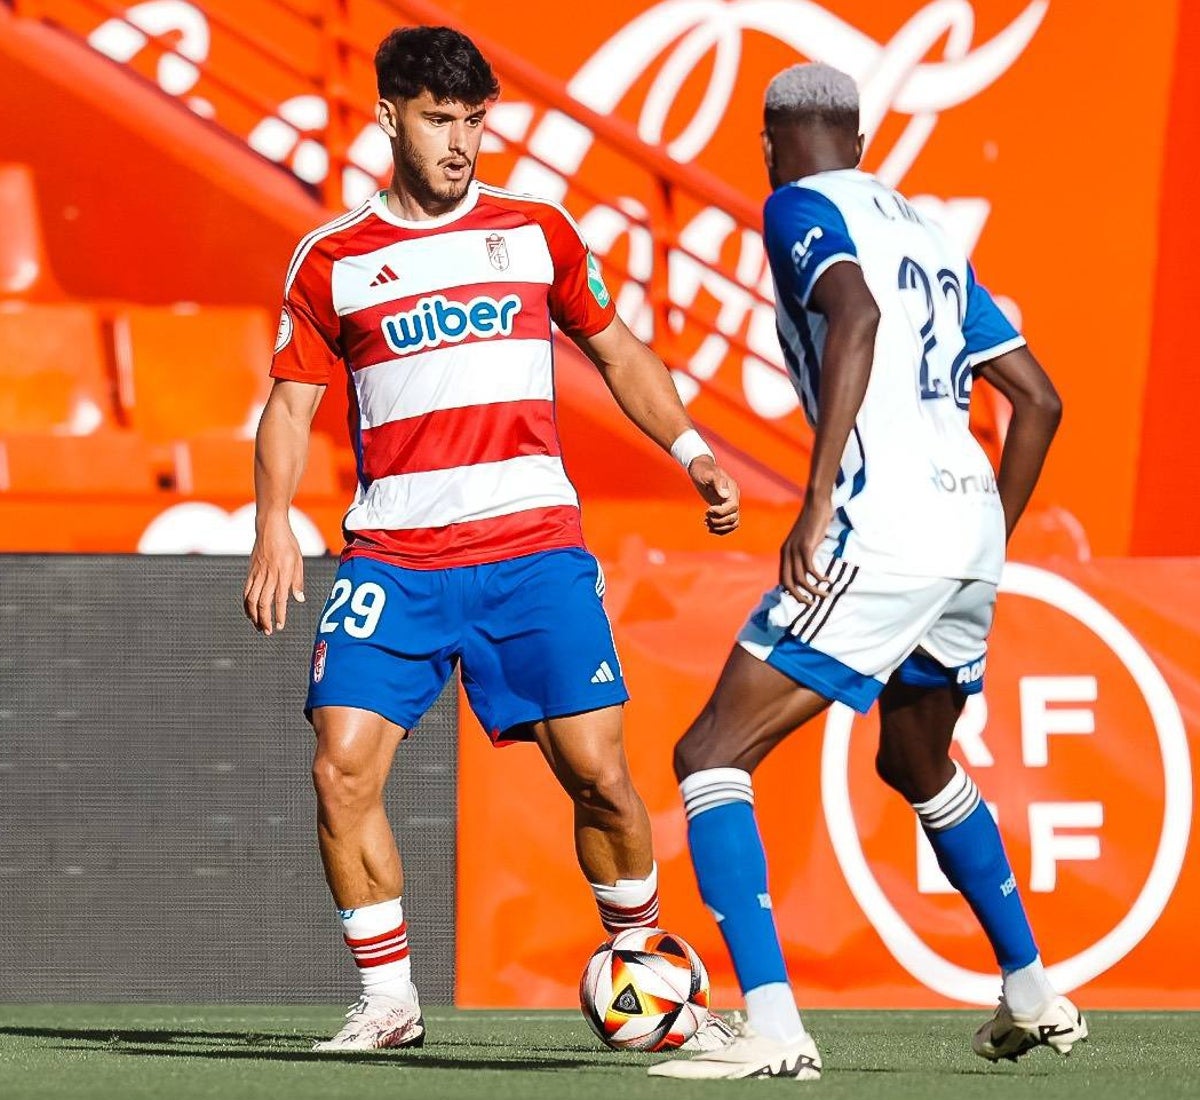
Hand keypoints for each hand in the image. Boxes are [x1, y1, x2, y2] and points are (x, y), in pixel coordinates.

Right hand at [243, 515, 305, 634]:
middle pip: (262, 602)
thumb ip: (297, 581)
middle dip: (264, 620)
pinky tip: (249, 612)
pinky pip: (246, 591)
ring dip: (254, 615)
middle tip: (267, 631)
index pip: (279, 599)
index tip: (280, 626)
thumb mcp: (298, 560)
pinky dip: (246, 604)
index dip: (279, 615)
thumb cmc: (288, 543)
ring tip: (258, 626)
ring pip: (251, 599)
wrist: (270, 527)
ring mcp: (257, 573)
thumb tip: (299, 599)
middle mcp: (268, 575)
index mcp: (283, 573)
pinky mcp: (250, 571)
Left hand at [688, 455, 739, 535]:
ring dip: (720, 526)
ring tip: (707, 523)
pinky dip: (720, 529)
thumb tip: (725, 495)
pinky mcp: (724, 508)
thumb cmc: (703, 471)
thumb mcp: (708, 474)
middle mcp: (733, 498)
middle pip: (733, 517)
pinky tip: (710, 528)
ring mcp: (729, 504)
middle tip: (706, 516)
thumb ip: (718, 482)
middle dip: (719, 520)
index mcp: (732, 490)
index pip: (733, 507)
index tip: (708, 510)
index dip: (721, 512)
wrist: (701, 469)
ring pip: (733, 522)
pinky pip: (728, 523)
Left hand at [780, 492, 832, 603]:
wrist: (817, 504)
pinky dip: (819, 578)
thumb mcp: (805, 540)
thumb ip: (804, 553)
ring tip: (824, 594)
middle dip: (799, 597)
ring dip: (813, 590)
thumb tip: (809, 568)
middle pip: (788, 584)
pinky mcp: (806, 546)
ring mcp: (795, 550)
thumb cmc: (814, 522)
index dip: (791, 592)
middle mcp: (787, 553)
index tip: (804, 599)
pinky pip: (811, 569)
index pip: (783, 579)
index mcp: (785, 553)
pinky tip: (827, 580)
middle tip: (812, 604)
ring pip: (801, 579)